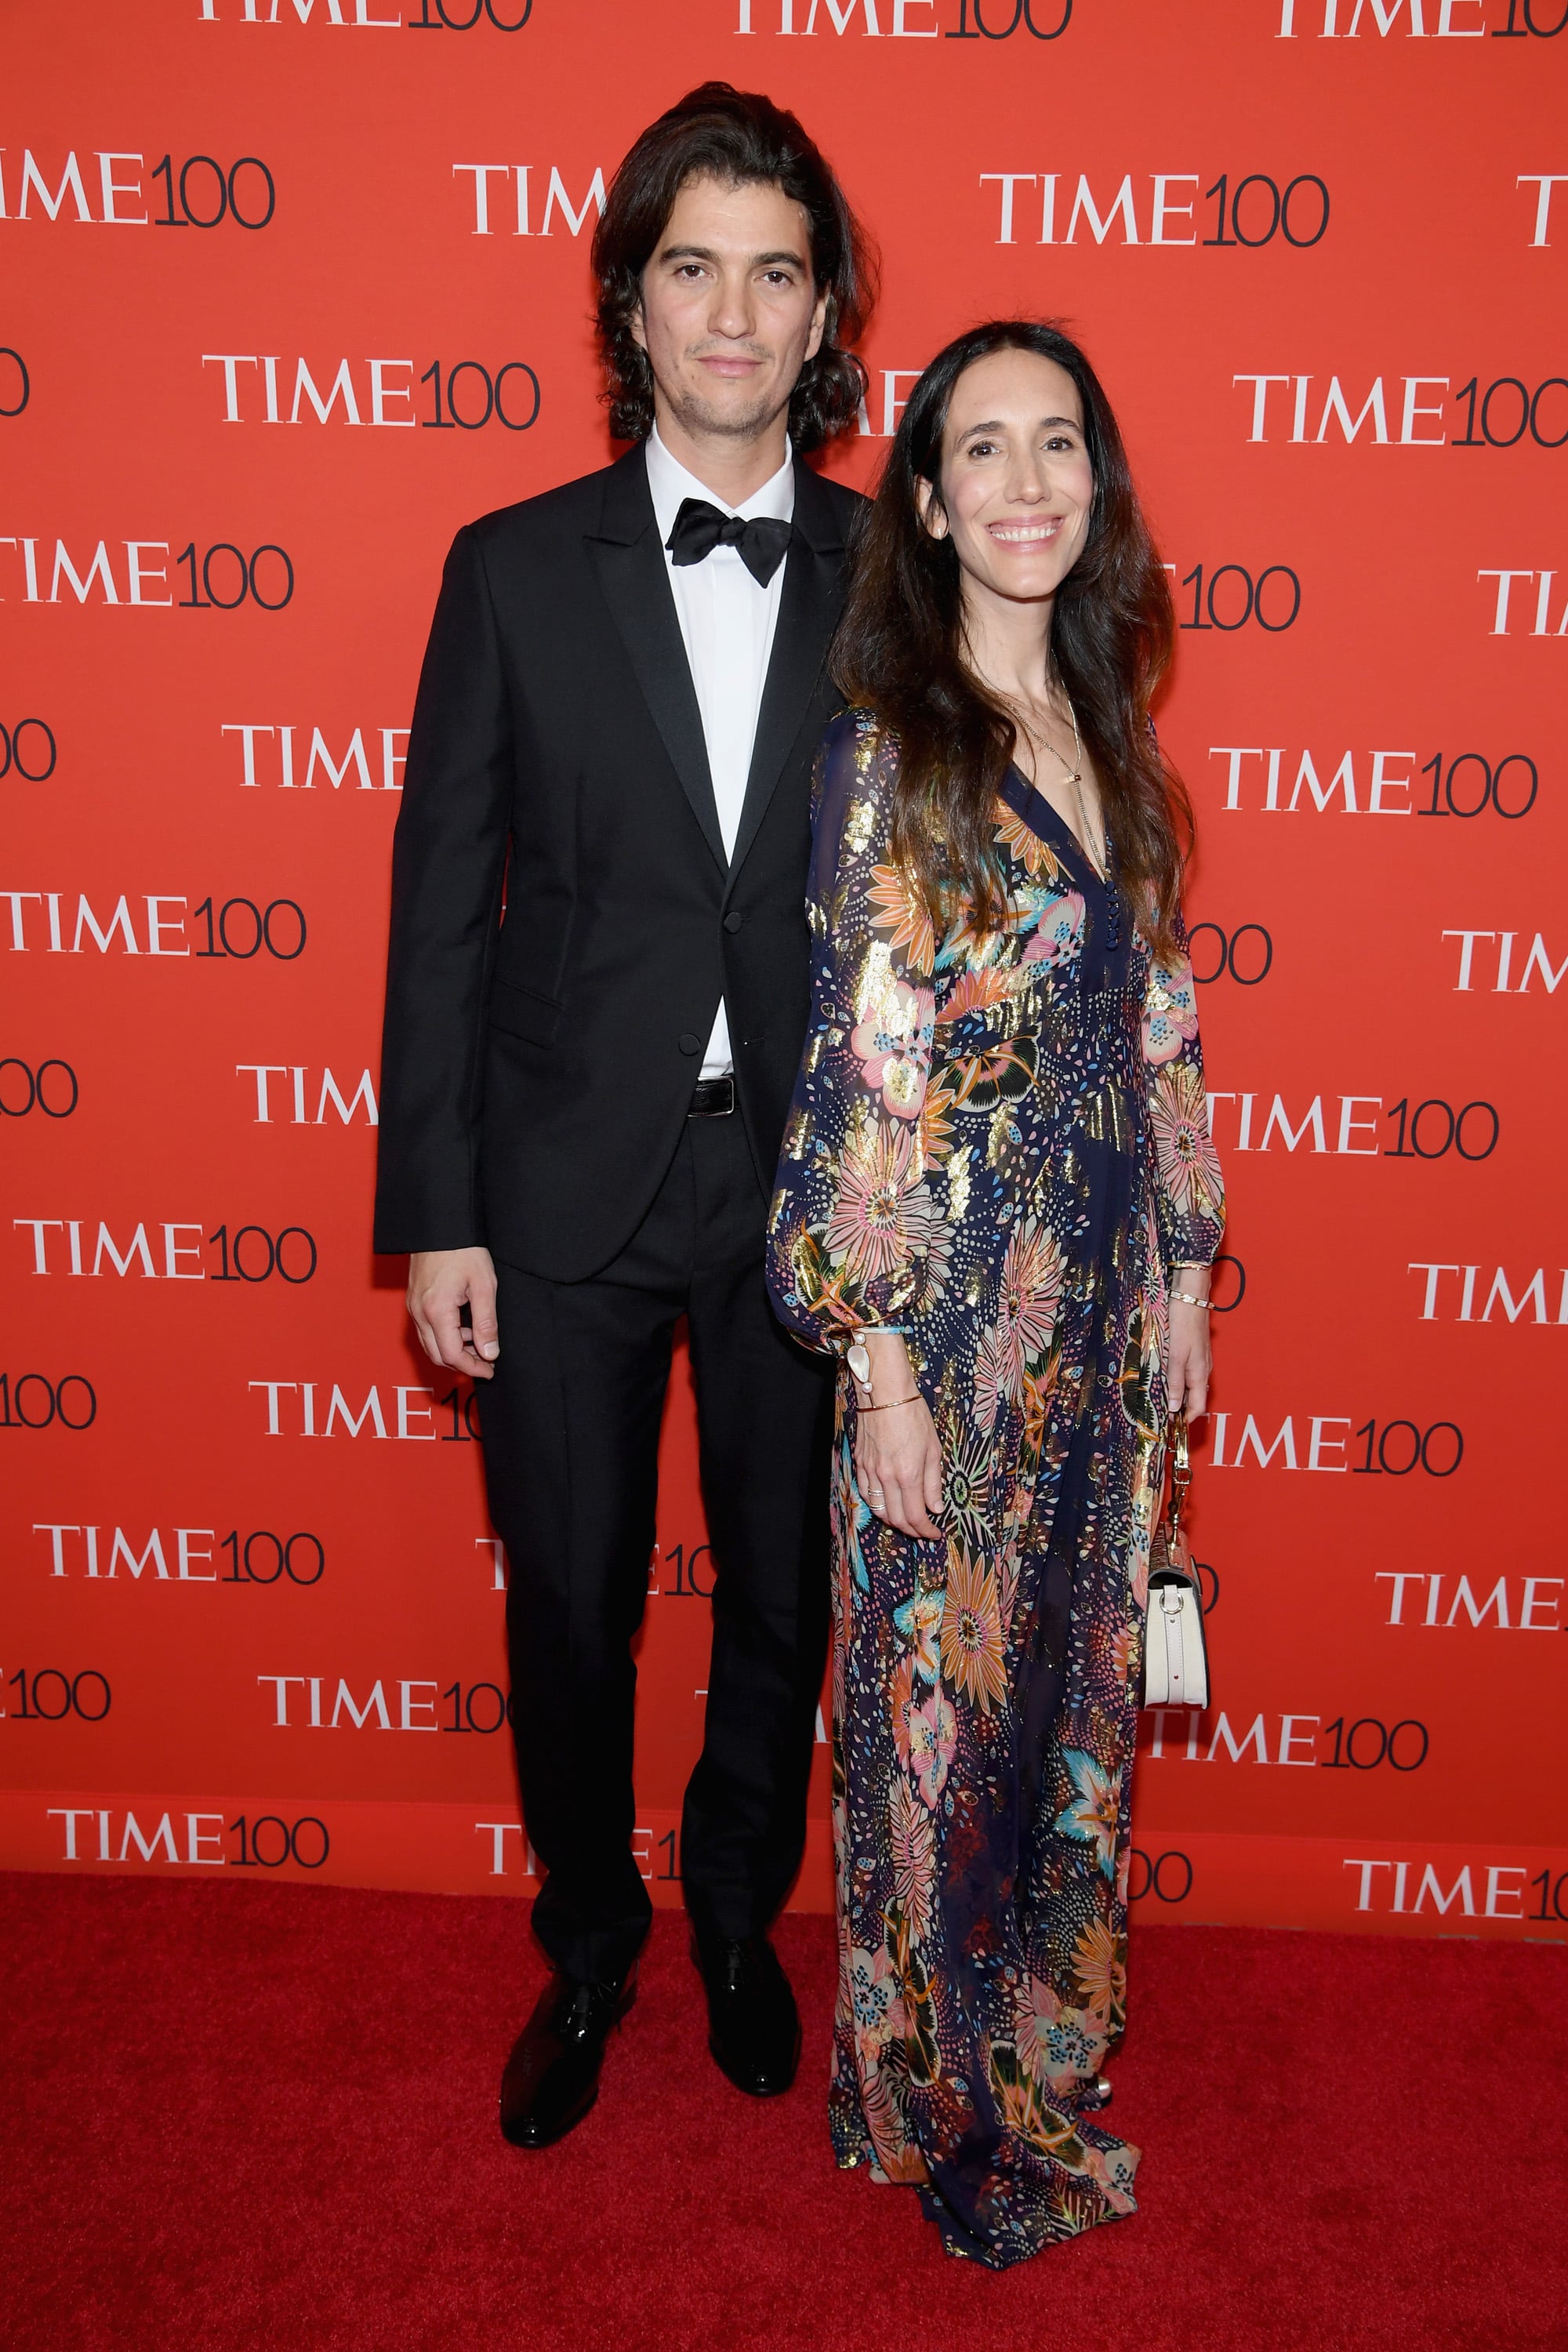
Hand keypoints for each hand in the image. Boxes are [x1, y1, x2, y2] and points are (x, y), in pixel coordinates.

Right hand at [407, 1247, 499, 1380]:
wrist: (441, 1224)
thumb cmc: (464, 1250)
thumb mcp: (483, 1285)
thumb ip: (486, 1322)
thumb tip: (490, 1353)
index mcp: (436, 1311)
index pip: (451, 1355)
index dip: (472, 1367)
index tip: (490, 1369)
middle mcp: (419, 1312)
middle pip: (437, 1355)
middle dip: (462, 1363)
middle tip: (486, 1362)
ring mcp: (413, 1306)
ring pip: (429, 1344)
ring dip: (452, 1351)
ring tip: (478, 1344)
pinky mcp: (413, 1300)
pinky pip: (425, 1330)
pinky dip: (443, 1337)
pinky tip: (463, 1328)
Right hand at [853, 1335, 942, 1540]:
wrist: (884, 1392)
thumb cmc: (913, 1415)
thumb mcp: (933, 1448)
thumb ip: (934, 1482)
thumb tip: (935, 1508)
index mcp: (908, 1474)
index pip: (915, 1515)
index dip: (926, 1530)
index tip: (934, 1533)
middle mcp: (886, 1477)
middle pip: (896, 1518)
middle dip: (911, 1530)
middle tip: (923, 1530)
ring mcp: (870, 1471)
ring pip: (878, 1510)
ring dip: (893, 1521)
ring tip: (906, 1520)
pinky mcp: (860, 1463)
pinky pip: (866, 1494)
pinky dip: (877, 1505)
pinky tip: (886, 1504)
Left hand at [1166, 1278, 1211, 1420]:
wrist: (1190, 1298)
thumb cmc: (1183, 1325)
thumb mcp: (1176, 1356)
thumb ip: (1175, 1382)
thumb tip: (1175, 1408)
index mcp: (1199, 1374)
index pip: (1199, 1406)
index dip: (1187, 1419)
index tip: (1172, 1427)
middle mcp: (1202, 1369)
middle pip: (1195, 1397)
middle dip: (1181, 1409)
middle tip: (1162, 1415)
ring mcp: (1200, 1360)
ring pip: (1191, 1385)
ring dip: (1179, 1395)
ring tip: (1160, 1400)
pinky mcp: (1195, 1351)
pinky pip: (1188, 1373)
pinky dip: (1179, 1381)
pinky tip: (1166, 1378)